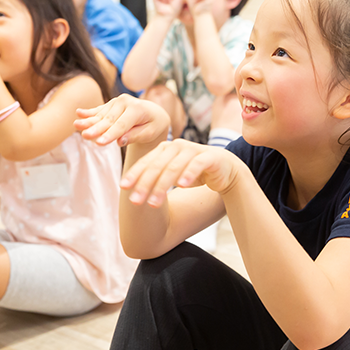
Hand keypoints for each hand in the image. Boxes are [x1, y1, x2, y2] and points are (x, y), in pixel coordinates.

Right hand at [75, 94, 170, 146]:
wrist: (154, 113)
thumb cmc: (153, 125)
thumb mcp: (150, 132)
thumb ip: (135, 136)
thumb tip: (120, 141)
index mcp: (137, 109)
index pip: (121, 125)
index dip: (110, 135)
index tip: (99, 143)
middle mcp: (125, 102)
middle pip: (108, 120)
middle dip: (96, 129)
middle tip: (85, 136)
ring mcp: (116, 102)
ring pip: (101, 116)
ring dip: (88, 122)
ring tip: (76, 125)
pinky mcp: (110, 104)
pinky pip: (98, 110)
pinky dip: (88, 113)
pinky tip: (79, 113)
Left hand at [120, 139, 240, 206]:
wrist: (225, 169)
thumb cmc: (195, 172)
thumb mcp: (173, 175)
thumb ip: (156, 178)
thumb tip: (131, 193)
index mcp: (165, 149)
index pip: (146, 162)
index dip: (134, 174)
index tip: (123, 187)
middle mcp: (177, 147)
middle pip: (157, 166)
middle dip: (144, 184)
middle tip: (135, 201)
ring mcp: (193, 150)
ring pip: (174, 167)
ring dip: (162, 186)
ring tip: (153, 203)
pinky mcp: (209, 156)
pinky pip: (197, 164)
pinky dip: (189, 174)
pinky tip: (182, 186)